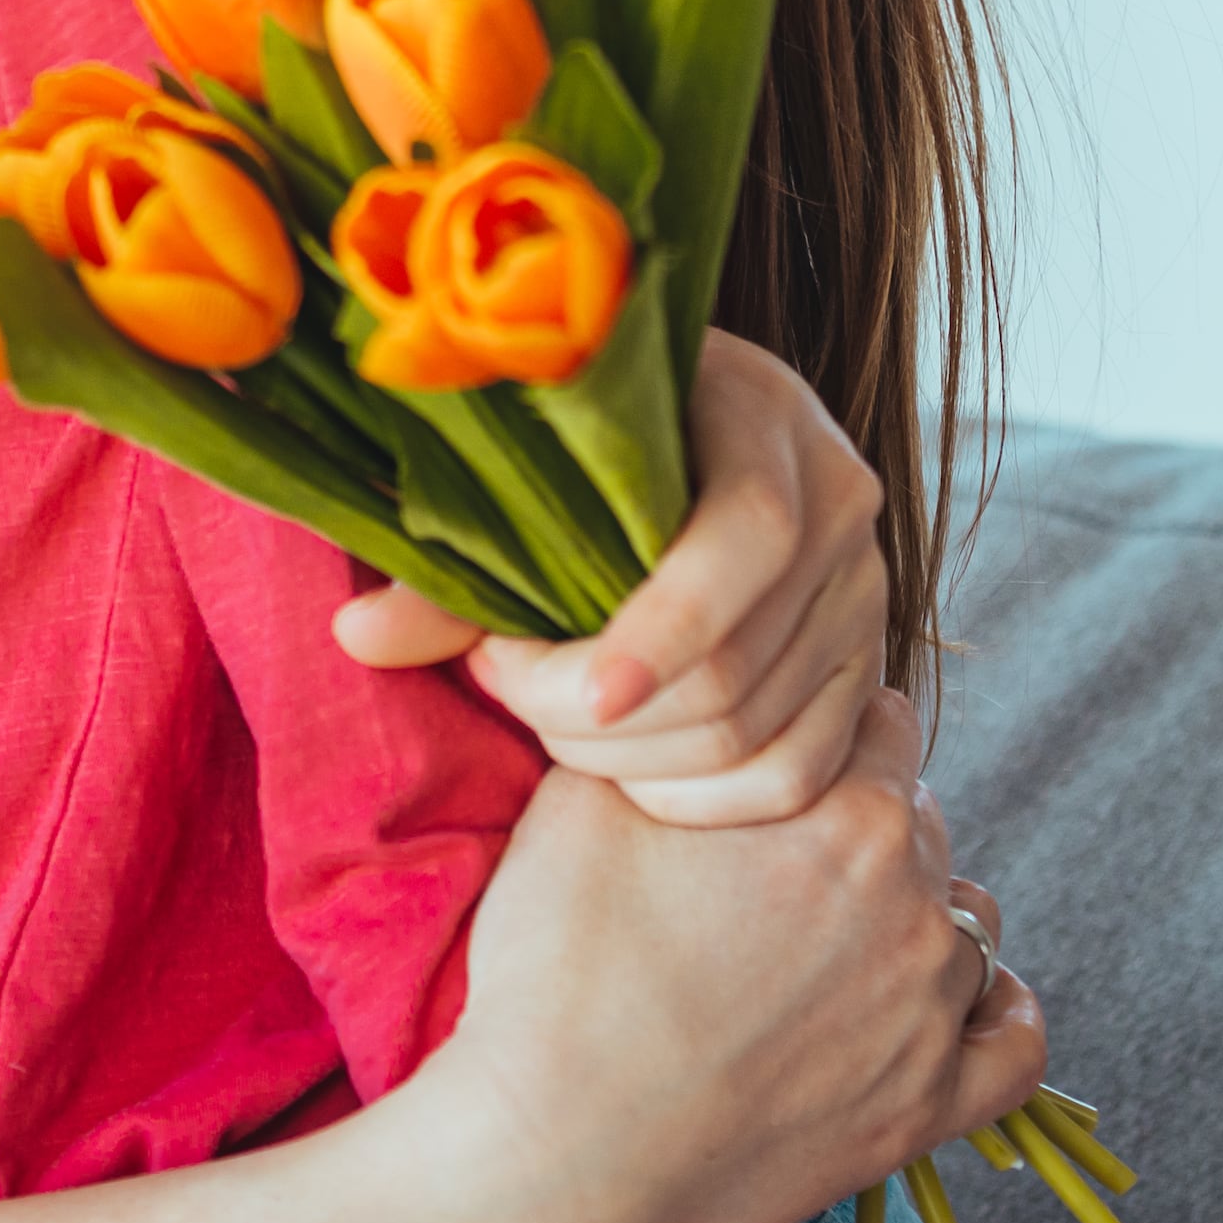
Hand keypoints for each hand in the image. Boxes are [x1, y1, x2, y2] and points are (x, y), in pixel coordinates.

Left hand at [335, 327, 887, 823]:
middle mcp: (841, 506)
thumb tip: (356, 635)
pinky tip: (625, 771)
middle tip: (505, 679)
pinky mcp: (866, 671)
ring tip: (548, 711)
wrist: (690, 426)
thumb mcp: (528, 466)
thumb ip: (451, 563)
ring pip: (757, 736)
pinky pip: (795, 778)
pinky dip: (699, 801)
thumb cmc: (588, 440)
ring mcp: (865, 596)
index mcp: (766, 421)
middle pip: (735, 668)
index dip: (663, 629)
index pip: (745, 538)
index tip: (578, 694)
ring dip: (631, 760)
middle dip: (596, 712)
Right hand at [380, 693, 1046, 1222]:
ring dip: (913, 906)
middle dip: (855, 813)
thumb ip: (661, 725)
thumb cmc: (559, 972)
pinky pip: (1017, 1045)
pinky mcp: (929, 1110)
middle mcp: (911, 900)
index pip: (876, 717)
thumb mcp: (583, 799)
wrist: (560, 1152)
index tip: (768, 748)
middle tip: (772, 849)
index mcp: (843, 811)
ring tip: (832, 928)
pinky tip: (951, 1000)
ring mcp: (931, 1013)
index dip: (812, 723)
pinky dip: (996, 1012)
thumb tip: (663, 667)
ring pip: (966, 916)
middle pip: (916, 814)